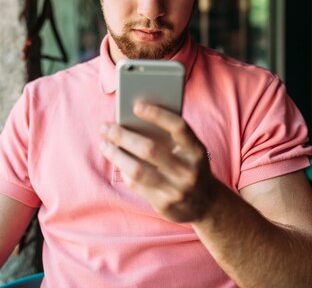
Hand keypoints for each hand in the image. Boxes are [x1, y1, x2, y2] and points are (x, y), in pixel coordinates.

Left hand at [100, 101, 215, 222]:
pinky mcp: (164, 205)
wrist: (207, 204)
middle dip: (123, 136)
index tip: (136, 106)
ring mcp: (177, 190)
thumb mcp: (189, 151)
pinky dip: (124, 171)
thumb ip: (169, 137)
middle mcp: (189, 171)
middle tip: (105, 127)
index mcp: (197, 151)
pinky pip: (137, 185)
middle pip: (150, 149)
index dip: (157, 115)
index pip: (179, 127)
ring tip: (105, 144)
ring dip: (116, 155)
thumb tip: (133, 121)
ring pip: (138, 170)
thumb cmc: (190, 167)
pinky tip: (118, 162)